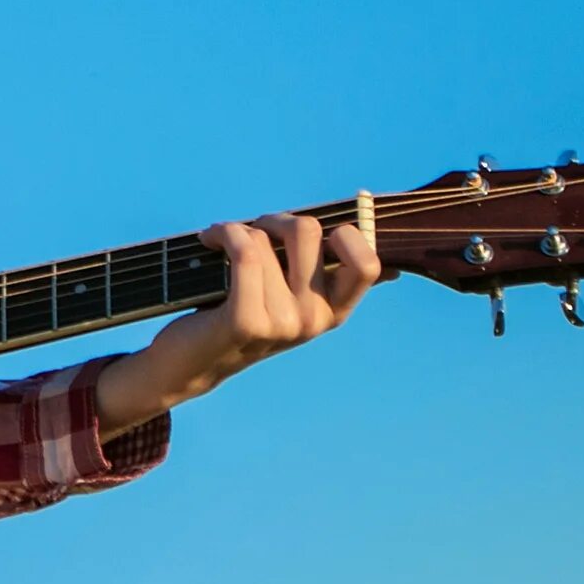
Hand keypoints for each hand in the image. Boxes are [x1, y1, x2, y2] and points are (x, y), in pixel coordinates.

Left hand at [93, 213, 382, 435]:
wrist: (190, 363)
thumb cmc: (239, 314)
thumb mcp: (290, 300)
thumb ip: (327, 278)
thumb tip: (392, 270)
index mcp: (333, 311)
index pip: (366, 263)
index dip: (346, 233)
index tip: (310, 232)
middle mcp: (314, 319)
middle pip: (308, 230)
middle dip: (274, 219)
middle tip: (253, 232)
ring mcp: (283, 324)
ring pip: (264, 238)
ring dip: (238, 230)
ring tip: (222, 245)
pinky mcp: (247, 321)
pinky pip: (244, 252)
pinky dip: (224, 234)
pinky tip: (209, 239)